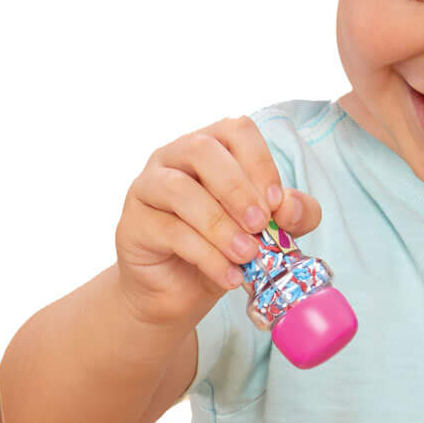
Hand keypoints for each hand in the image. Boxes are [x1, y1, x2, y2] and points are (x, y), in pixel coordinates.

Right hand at [114, 117, 322, 327]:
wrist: (176, 291)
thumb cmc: (220, 249)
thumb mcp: (266, 231)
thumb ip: (290, 214)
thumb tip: (291, 207)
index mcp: (211, 147)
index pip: (236, 131)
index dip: (260, 163)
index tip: (276, 205)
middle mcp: (174, 157)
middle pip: (202, 150)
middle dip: (237, 188)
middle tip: (259, 225)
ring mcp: (147, 187)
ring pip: (179, 189)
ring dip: (219, 224)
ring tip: (247, 255)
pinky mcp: (133, 223)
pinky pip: (169, 231)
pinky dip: (206, 255)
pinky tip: (229, 275)